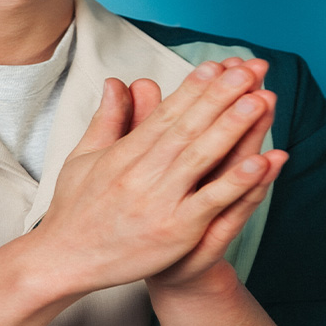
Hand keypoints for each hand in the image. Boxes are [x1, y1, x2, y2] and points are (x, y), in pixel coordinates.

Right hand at [36, 58, 287, 294]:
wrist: (63, 260)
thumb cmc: (75, 208)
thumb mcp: (84, 156)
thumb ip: (108, 119)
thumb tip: (117, 82)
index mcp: (124, 153)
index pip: (167, 113)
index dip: (195, 88)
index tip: (220, 65)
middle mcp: (142, 173)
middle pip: (189, 127)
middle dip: (223, 95)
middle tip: (251, 68)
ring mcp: (160, 202)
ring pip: (203, 157)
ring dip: (234, 127)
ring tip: (260, 100)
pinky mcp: (175, 231)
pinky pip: (211, 202)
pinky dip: (236, 182)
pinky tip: (261, 162)